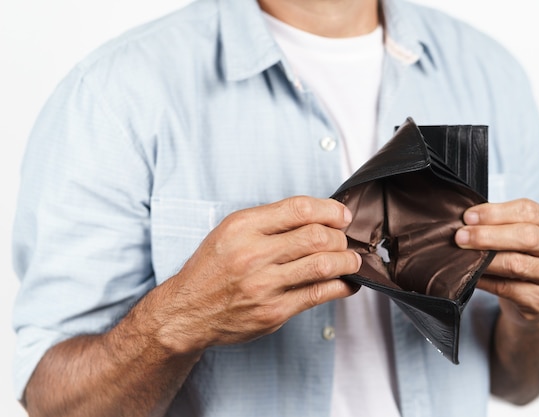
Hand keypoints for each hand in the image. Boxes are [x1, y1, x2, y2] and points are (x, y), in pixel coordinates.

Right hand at [151, 196, 360, 353]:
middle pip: (317, 236)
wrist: (187, 311)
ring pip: (323, 265)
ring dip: (347, 260)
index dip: (330, 210)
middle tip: (343, 239)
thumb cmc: (212, 268)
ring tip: (352, 259)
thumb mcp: (231, 231)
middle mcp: (253, 254)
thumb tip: (319, 216)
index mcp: (243, 227)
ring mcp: (264, 285)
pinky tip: (347, 283)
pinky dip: (341, 286)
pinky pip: (318, 294)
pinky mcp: (274, 312)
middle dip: (340, 236)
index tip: (341, 215)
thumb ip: (270, 220)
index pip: (299, 209)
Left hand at [455, 199, 538, 326]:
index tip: (467, 217)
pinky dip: (485, 281)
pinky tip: (471, 276)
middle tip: (460, 237)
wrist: (533, 295)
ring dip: (485, 259)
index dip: (494, 213)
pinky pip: (507, 288)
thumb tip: (464, 223)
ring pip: (517, 264)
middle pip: (526, 236)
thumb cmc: (519, 254)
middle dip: (488, 235)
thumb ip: (497, 224)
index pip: (526, 210)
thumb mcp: (514, 232)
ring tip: (464, 256)